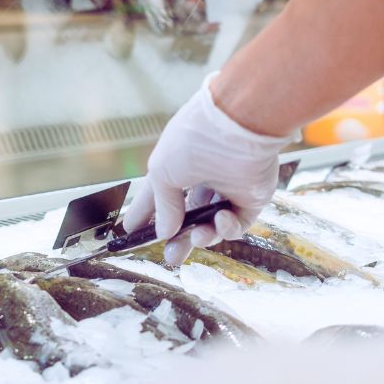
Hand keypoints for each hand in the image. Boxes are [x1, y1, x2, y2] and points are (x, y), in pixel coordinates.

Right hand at [122, 75, 291, 265]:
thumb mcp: (162, 172)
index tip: (133, 232)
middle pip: (187, 217)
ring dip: (202, 236)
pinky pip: (237, 223)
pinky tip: (220, 220)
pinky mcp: (250, 198)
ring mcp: (226, 189)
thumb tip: (164, 232)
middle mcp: (200, 178)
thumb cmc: (193, 139)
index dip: (145, 214)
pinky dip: (226, 227)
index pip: (156, 196)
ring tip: (196, 238)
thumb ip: (163, 207)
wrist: (239, 124)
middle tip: (171, 258)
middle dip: (178, 239)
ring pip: (212, 225)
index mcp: (175, 167)